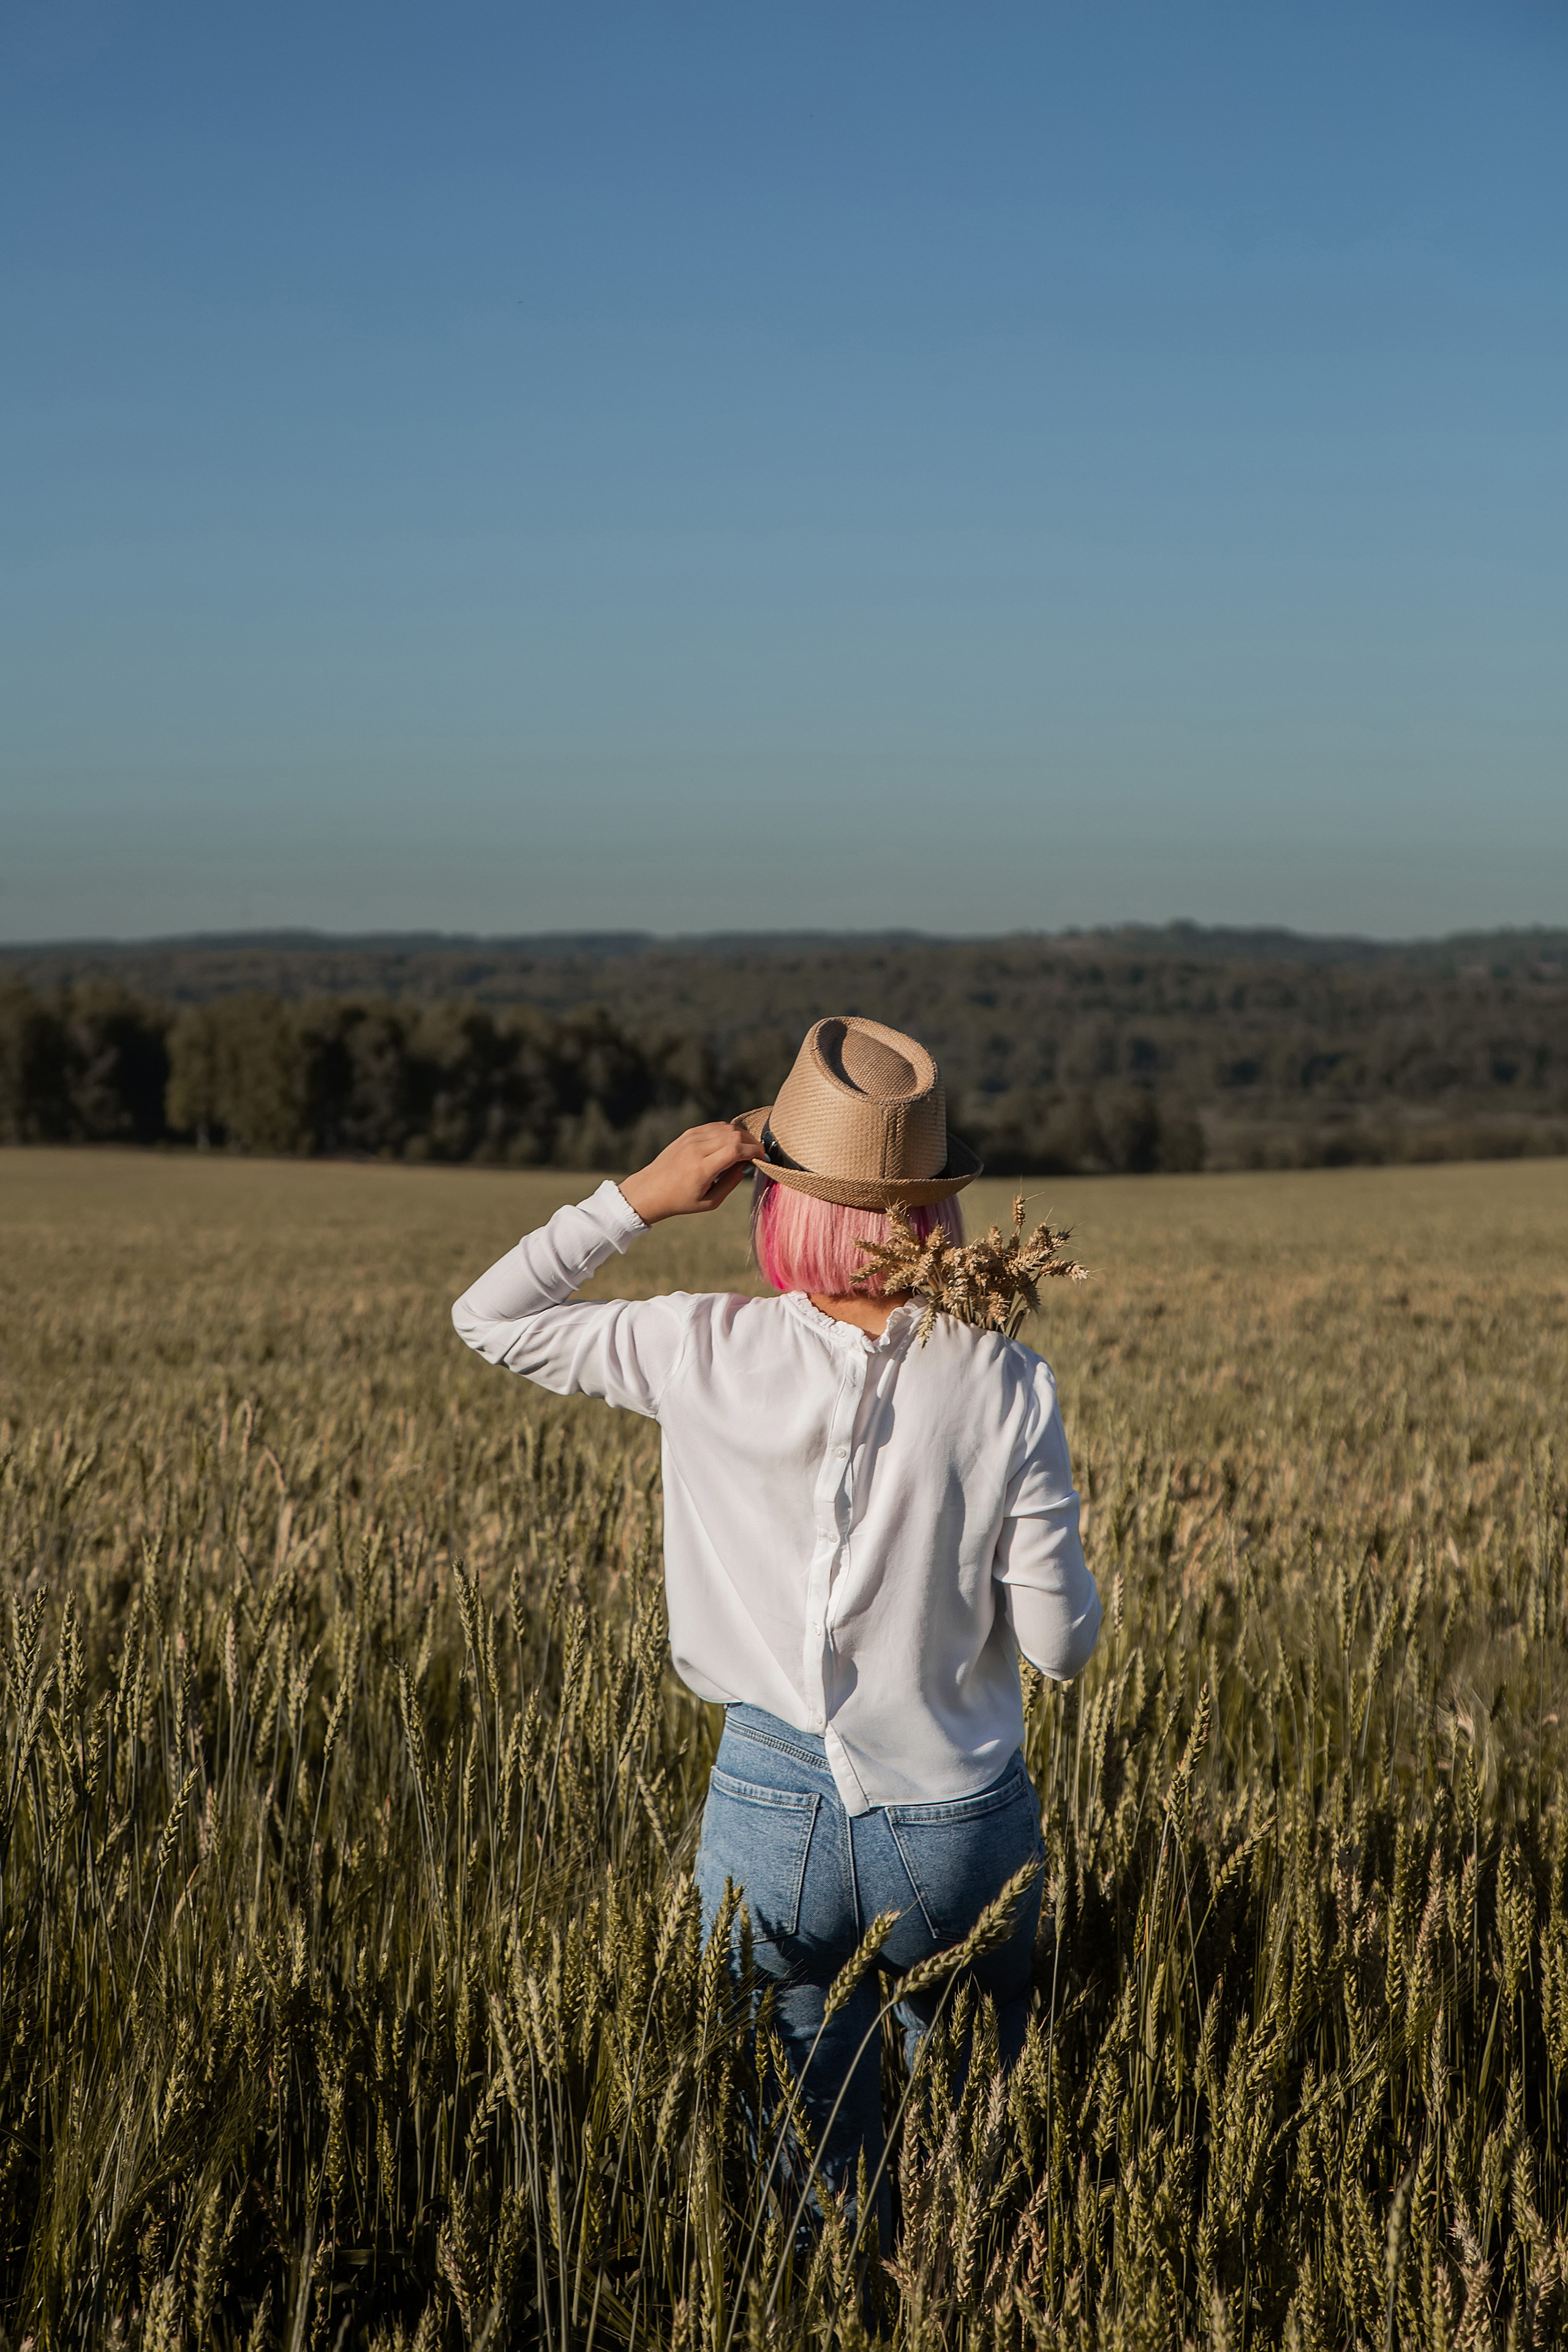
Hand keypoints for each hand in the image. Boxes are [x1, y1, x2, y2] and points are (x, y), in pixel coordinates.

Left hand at [618, 1122, 763, 1225]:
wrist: (651, 1189)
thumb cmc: (682, 1200)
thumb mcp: (710, 1201)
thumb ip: (731, 1182)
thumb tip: (747, 1165)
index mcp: (702, 1168)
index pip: (736, 1149)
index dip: (755, 1151)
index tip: (763, 1158)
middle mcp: (697, 1149)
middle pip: (734, 1135)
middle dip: (752, 1143)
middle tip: (758, 1154)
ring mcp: (691, 1138)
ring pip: (727, 1128)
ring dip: (741, 1137)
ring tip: (746, 1150)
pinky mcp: (688, 1133)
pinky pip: (715, 1127)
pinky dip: (728, 1133)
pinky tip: (731, 1144)